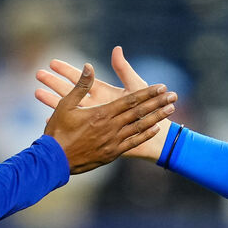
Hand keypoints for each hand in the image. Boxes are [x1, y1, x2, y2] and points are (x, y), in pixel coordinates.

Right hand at [43, 62, 176, 173]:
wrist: (54, 161)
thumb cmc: (58, 131)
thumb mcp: (66, 105)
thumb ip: (80, 86)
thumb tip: (89, 66)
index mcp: (101, 114)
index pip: (130, 101)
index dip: (147, 93)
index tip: (161, 86)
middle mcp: (111, 127)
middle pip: (140, 113)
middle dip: (158, 103)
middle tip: (173, 96)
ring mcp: (113, 142)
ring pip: (140, 127)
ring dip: (157, 118)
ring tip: (170, 110)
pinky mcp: (112, 153)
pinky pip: (133, 142)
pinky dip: (145, 135)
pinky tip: (155, 128)